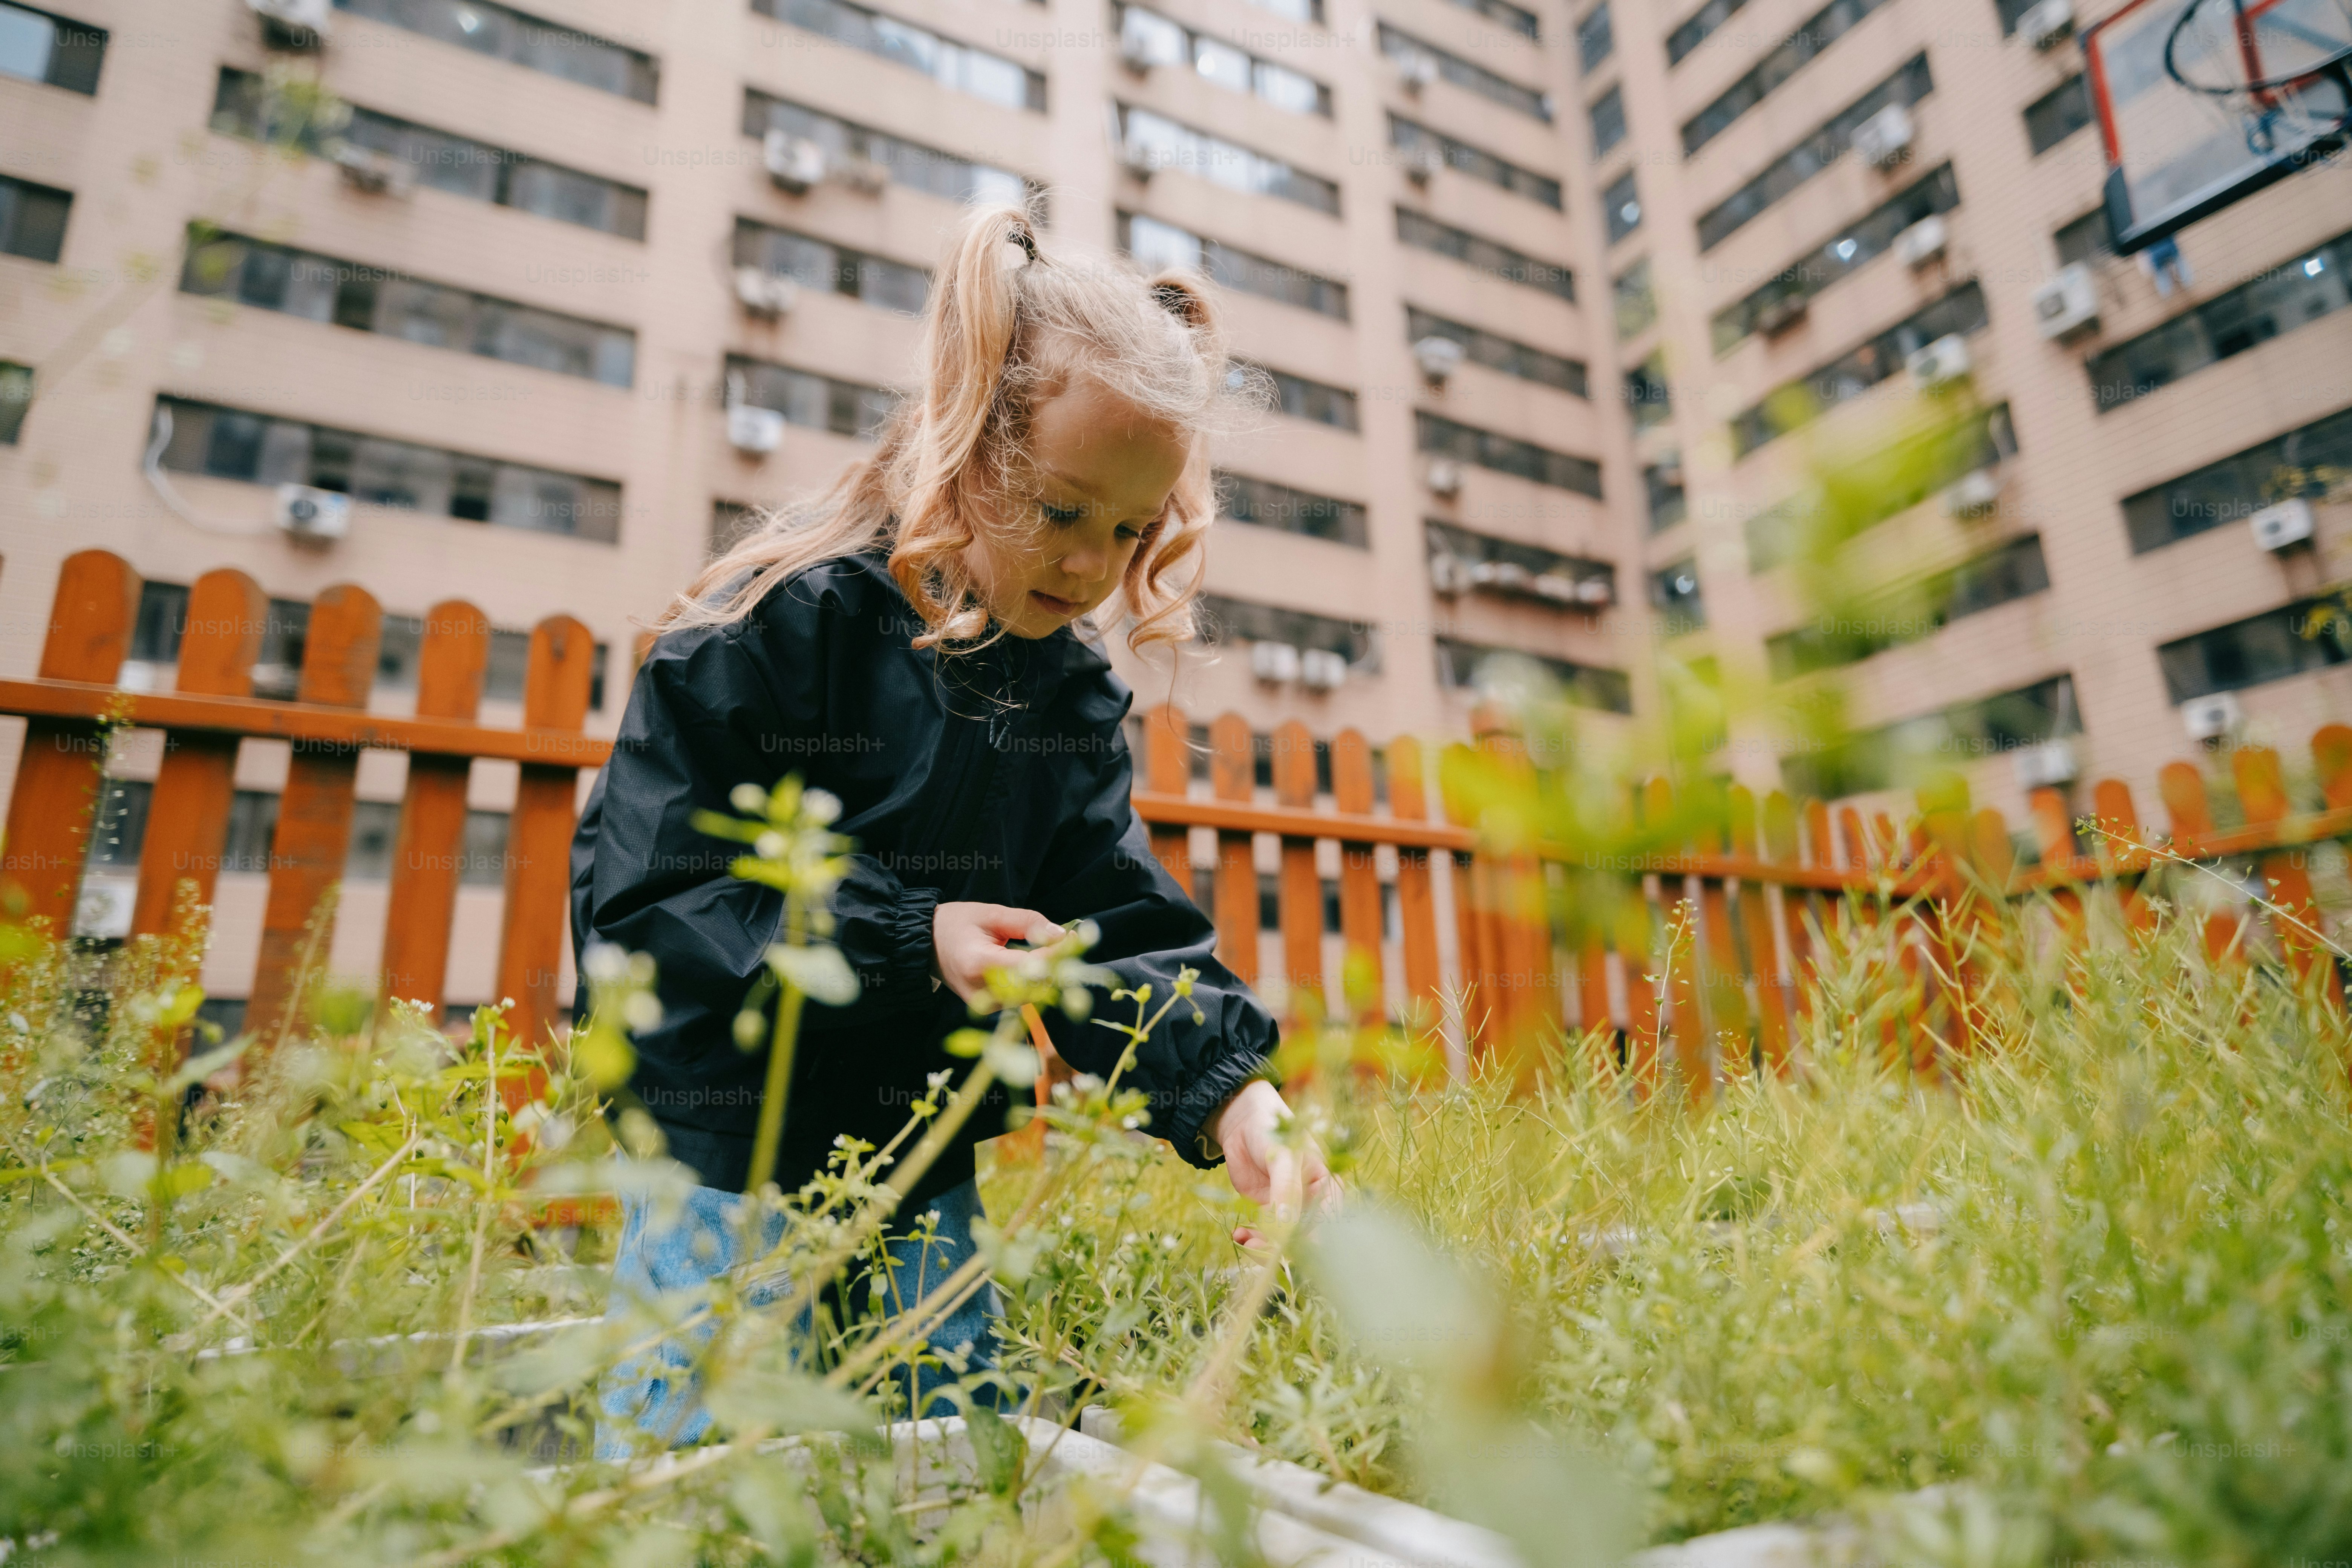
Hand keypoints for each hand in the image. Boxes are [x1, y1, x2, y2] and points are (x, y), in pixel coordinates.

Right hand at [932, 901, 1064, 1004]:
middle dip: (1058, 965)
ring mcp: (986, 1004)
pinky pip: (1022, 996)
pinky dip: (1036, 980)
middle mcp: (983, 991)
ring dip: (1050, 973)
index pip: (1030, 966)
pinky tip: (1039, 963)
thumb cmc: (957, 924)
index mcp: (980, 964)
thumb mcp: (991, 913)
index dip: (1056, 953)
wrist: (928, 945)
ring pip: (1033, 994)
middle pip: (1035, 985)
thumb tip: (1060, 934)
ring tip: (1057, 949)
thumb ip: (1027, 922)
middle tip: (1072, 941)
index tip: (1074, 936)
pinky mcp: (990, 1008)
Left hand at [1210, 1079, 1339, 1248]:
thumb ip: (1286, 1190)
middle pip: (1305, 1238)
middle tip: (1260, 1248)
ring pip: (1282, 1241)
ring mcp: (1289, 1210)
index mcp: (1328, 1188)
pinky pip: (1263, 1234)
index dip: (1315, 1242)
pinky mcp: (1268, 1212)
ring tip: (1245, 1240)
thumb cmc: (1273, 1132)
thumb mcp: (1283, 1158)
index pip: (1328, 1224)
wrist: (1243, 1124)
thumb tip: (1287, 1227)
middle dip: (1284, 1248)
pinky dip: (1251, 1239)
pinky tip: (1239, 1234)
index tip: (1293, 1252)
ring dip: (1264, 1246)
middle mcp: (1312, 1204)